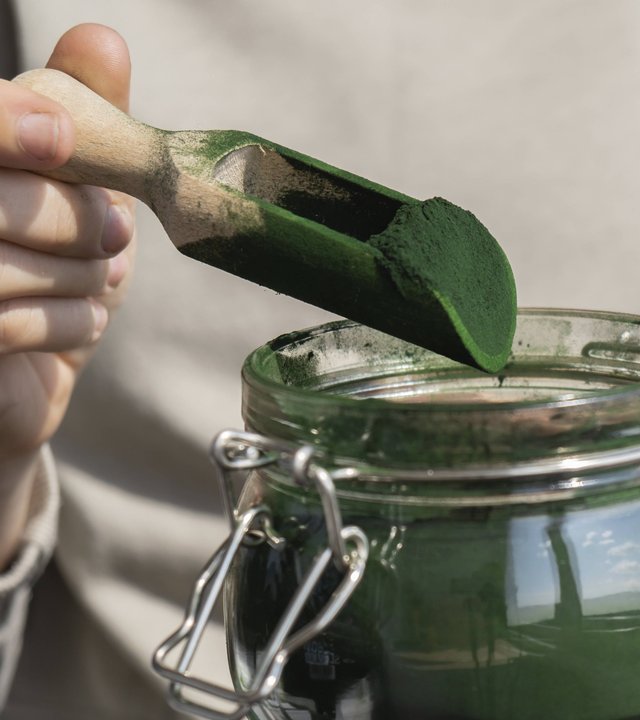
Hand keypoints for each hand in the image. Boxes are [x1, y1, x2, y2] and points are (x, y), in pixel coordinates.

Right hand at [0, 24, 133, 555]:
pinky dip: (67, 324)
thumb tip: (102, 39)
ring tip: (95, 280)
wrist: (23, 383)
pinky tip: (79, 321)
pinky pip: (6, 324)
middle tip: (115, 238)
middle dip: (75, 216)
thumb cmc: (48, 271)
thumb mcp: (78, 189)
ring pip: (2, 264)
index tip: (64, 141)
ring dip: (77, 275)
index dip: (12, 122)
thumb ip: (84, 115)